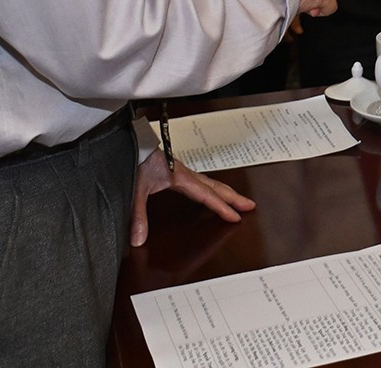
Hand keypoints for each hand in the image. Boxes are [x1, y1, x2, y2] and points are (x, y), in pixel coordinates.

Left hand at [129, 146, 254, 246]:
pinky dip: (211, 188)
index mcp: (181, 177)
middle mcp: (185, 174)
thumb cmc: (136, 159)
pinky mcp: (176, 171)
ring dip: (225, 192)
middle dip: (233, 197)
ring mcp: (182, 172)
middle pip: (215, 187)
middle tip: (250, 205)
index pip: (206, 195)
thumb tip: (139, 238)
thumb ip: (138, 215)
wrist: (130, 142)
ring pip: (210, 182)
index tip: (235, 217)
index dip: (222, 207)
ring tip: (236, 199)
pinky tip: (209, 192)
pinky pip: (201, 181)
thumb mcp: (136, 189)